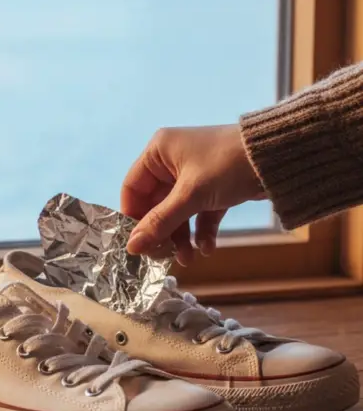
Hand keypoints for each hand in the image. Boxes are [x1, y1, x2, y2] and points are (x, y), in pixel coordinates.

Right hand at [120, 124, 265, 264]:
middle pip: (156, 204)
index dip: (133, 218)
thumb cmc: (226, 166)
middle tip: (165, 257)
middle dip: (163, 232)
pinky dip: (202, 230)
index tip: (138, 244)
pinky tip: (207, 248)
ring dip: (182, 236)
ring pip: (178, 212)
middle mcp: (172, 161)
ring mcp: (193, 175)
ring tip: (189, 258)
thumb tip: (131, 247)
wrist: (279, 157)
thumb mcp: (191, 195)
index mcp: (158, 152)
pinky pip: (200, 212)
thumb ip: (160, 222)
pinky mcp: (214, 187)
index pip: (133, 189)